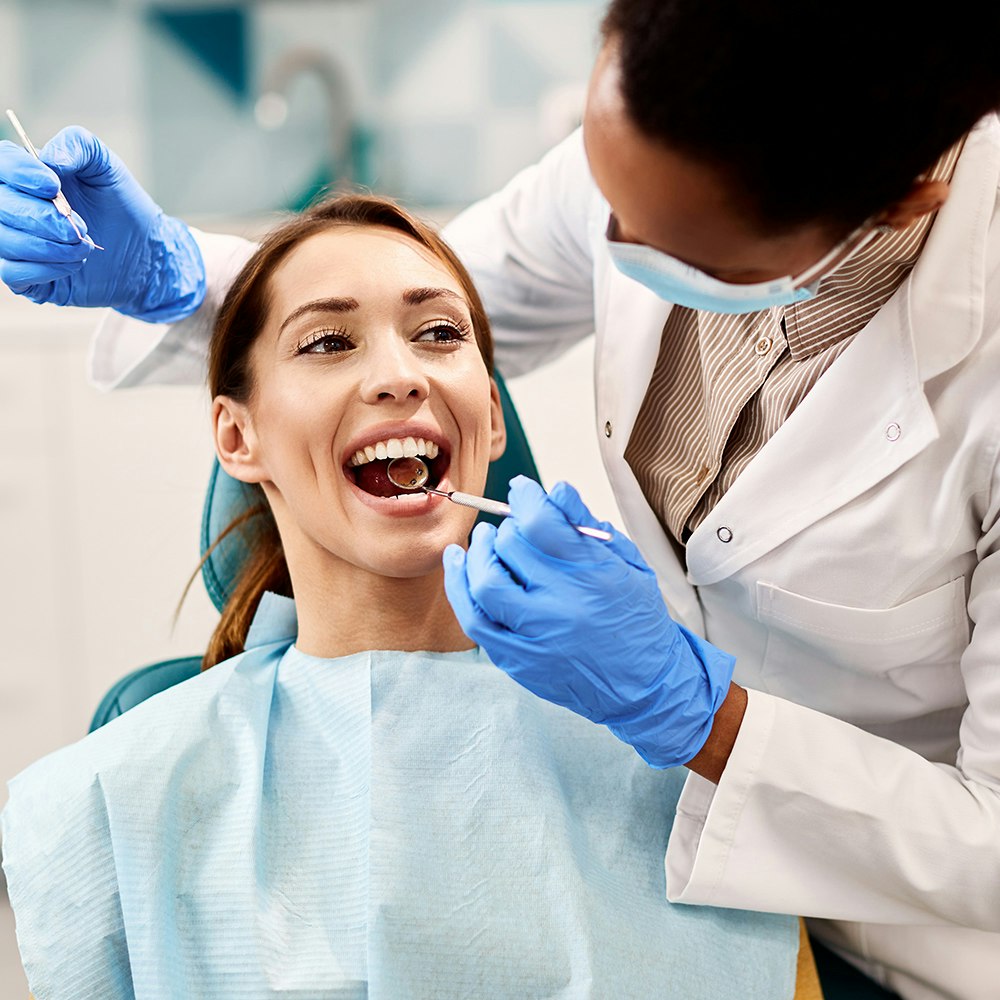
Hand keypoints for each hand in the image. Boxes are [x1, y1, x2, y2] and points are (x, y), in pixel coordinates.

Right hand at [0, 126, 204, 319]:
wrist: (143, 251)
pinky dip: (44, 269)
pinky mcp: (26, 277)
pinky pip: (12, 273)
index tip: (53, 186)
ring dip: (49, 246)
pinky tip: (74, 264)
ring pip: (3, 240)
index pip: (1, 164)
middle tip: (80, 225)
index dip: (20, 173)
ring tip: (84, 245)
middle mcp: (13, 206)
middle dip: (42, 217)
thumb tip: (50, 160)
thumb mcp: (105, 165)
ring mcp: (16, 242)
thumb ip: (77, 146)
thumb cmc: (120, 205)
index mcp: (25, 175)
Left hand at [443, 476, 734, 767]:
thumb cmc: (637, 619)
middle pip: (511, 548)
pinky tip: (459, 565)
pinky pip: (475, 620)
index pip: (541, 523)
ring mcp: (536, 637)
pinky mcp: (518, 660)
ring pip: (485, 583)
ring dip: (477, 553)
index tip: (521, 490)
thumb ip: (586, 526)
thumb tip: (554, 490)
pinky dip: (460, 588)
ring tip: (483, 541)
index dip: (525, 498)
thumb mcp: (629, 564)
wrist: (644, 687)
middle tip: (510, 526)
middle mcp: (562, 606)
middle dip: (506, 528)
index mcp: (593, 576)